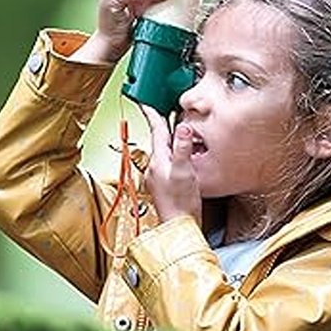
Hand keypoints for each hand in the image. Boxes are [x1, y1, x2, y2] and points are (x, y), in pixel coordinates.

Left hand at [139, 104, 200, 225]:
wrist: (180, 227)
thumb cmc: (182, 204)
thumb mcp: (185, 172)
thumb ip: (182, 149)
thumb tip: (181, 128)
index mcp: (158, 161)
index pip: (156, 131)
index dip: (152, 115)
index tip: (146, 102)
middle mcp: (154, 167)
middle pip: (159, 140)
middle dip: (164, 125)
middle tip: (166, 111)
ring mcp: (157, 177)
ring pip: (164, 152)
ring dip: (170, 141)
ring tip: (179, 133)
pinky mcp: (163, 186)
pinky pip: (167, 163)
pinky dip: (174, 155)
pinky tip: (182, 158)